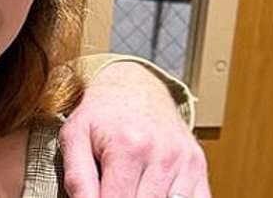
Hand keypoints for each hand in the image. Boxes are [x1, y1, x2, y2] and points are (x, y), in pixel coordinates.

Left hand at [59, 61, 209, 197]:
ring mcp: (186, 162)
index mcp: (128, 147)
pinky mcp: (199, 168)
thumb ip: (77, 178)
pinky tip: (152, 192)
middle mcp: (162, 155)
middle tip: (112, 190)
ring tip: (131, 187)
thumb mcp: (74, 136)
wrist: (135, 85)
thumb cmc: (101, 113)